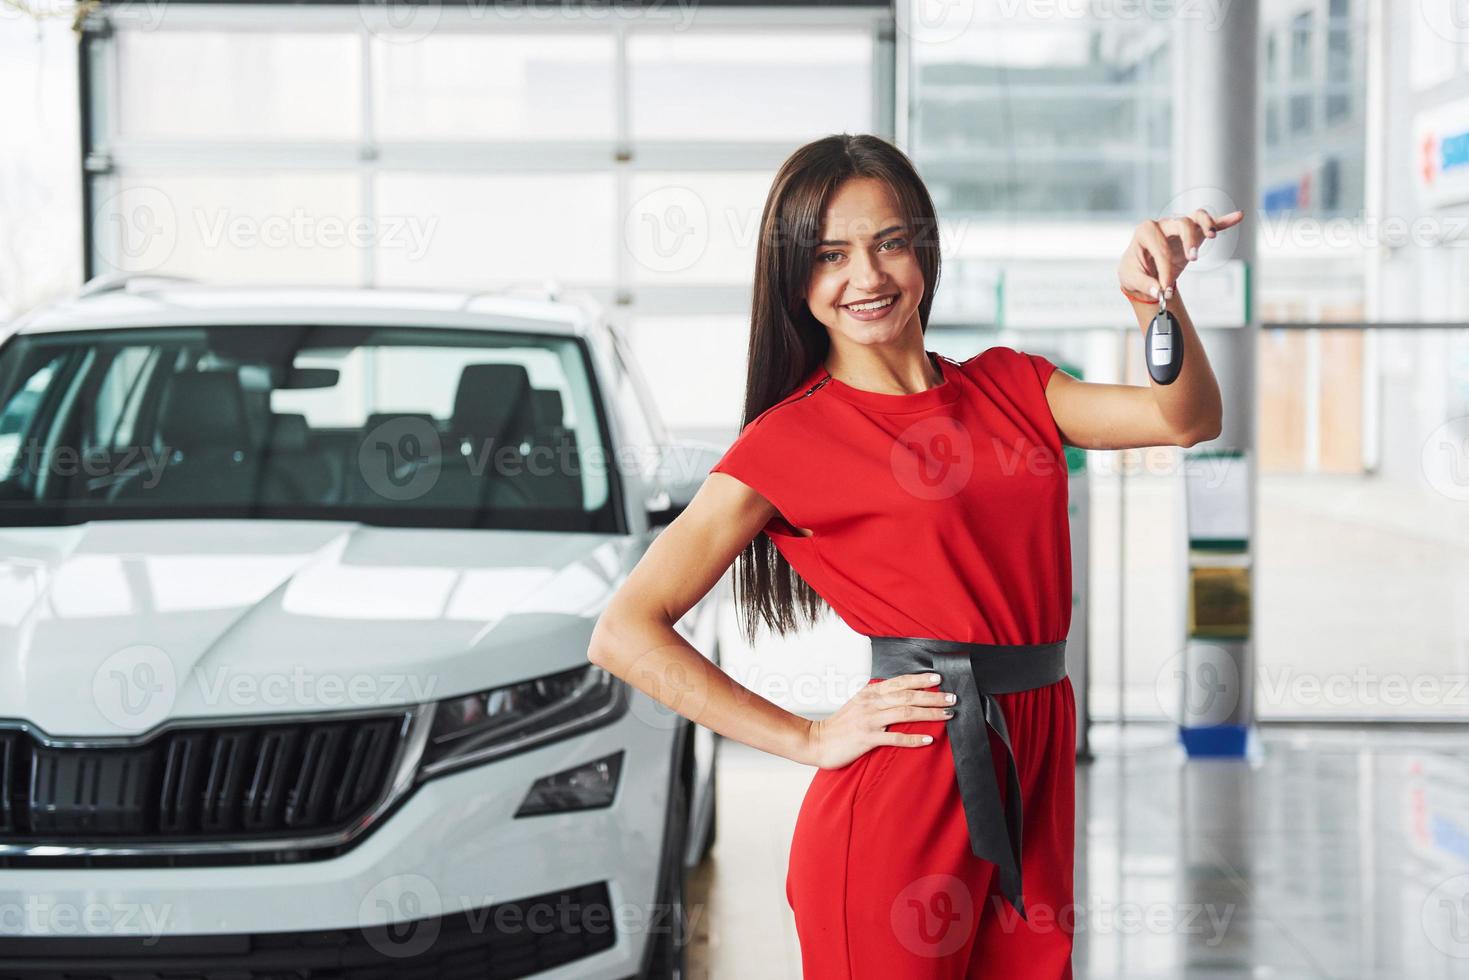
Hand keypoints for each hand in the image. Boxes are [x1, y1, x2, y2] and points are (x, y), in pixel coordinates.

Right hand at [802, 671, 952, 769]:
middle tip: (952, 698)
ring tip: (947, 714)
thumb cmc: (840, 724)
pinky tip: (928, 739)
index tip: (938, 678)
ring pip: (904, 713)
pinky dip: (913, 738)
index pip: (899, 682)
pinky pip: (895, 738)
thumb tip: (901, 693)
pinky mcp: (867, 739)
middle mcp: (871, 703)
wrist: (816, 740)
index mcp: (869, 693)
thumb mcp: (858, 703)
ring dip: (929, 713)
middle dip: (932, 696)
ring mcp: (869, 721)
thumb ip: (878, 697)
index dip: (920, 679)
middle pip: (907, 696)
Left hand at [1119, 208, 1244, 302]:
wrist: (1140, 269)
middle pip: (1181, 224)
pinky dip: (1223, 221)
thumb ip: (1143, 284)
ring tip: (1211, 237)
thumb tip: (1158, 291)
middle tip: (1192, 259)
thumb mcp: (1130, 278)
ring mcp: (1179, 227)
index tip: (1166, 290)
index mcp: (1145, 232)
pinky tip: (1238, 216)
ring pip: (1195, 217)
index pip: (1160, 249)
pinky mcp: (1192, 234)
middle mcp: (1163, 225)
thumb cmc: (1135, 269)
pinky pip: (1209, 223)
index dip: (1165, 271)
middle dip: (1188, 241)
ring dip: (1205, 226)